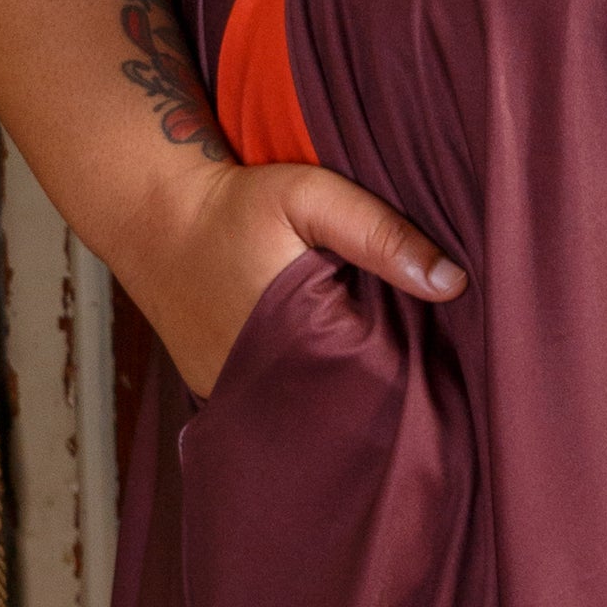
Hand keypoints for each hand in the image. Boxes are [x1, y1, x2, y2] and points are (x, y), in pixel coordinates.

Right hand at [128, 155, 465, 397]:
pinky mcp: (222, 393)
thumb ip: (380, 233)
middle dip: (388, 387)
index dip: (420, 370)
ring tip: (390, 372)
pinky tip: (334, 367)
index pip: (379, 381)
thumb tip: (453, 282)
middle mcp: (265, 384)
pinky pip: (280, 402)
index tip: (453, 354)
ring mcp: (238, 396)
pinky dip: (308, 389)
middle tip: (433, 373)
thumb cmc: (235, 204)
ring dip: (347, 393)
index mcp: (299, 341)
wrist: (153, 215)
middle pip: (349, 404)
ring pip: (313, 409)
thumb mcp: (312, 197)